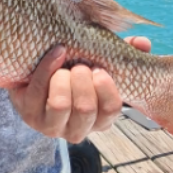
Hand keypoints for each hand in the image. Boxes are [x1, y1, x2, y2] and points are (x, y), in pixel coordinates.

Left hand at [7, 36, 151, 144]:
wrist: (37, 74)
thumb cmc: (75, 71)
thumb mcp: (100, 63)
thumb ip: (123, 54)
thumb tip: (143, 43)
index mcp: (100, 119)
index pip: (111, 111)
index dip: (106, 89)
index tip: (100, 70)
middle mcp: (77, 129)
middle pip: (85, 109)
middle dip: (83, 81)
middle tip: (81, 66)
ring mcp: (51, 126)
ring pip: (60, 105)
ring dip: (64, 79)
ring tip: (65, 66)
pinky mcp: (29, 115)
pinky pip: (38, 91)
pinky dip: (47, 69)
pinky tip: (54, 54)